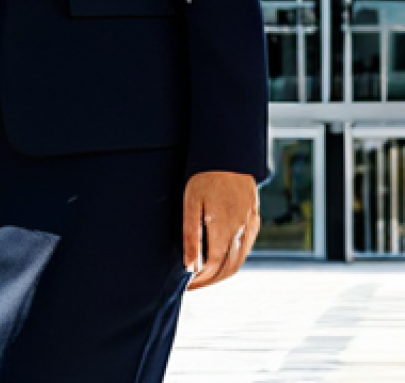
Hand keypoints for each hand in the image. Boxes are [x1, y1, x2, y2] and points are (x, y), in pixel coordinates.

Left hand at [183, 170, 259, 290]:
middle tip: (194, 285)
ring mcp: (250, 226)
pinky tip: (222, 259)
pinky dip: (234, 260)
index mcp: (225, 230)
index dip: (200, 279)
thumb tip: (190, 266)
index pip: (212, 267)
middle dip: (210, 280)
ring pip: (239, 260)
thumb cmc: (205, 177)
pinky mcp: (254, 220)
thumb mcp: (191, 204)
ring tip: (205, 276)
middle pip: (228, 268)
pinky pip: (245, 248)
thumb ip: (190, 236)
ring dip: (223, 273)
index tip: (187, 285)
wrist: (229, 155)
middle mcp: (241, 232)